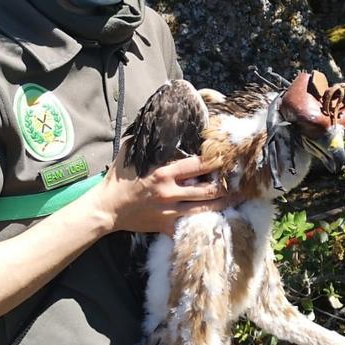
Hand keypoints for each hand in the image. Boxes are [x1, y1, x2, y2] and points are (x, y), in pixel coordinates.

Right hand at [90, 144, 232, 235]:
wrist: (106, 209)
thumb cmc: (118, 179)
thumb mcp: (129, 153)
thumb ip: (144, 139)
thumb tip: (154, 118)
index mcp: (164, 173)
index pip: (198, 165)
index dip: (215, 161)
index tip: (226, 158)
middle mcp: (170, 193)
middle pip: (208, 190)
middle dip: (226, 186)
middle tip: (238, 181)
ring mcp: (170, 212)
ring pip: (205, 210)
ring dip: (222, 205)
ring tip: (236, 199)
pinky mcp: (166, 226)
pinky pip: (190, 227)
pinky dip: (205, 224)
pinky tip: (218, 221)